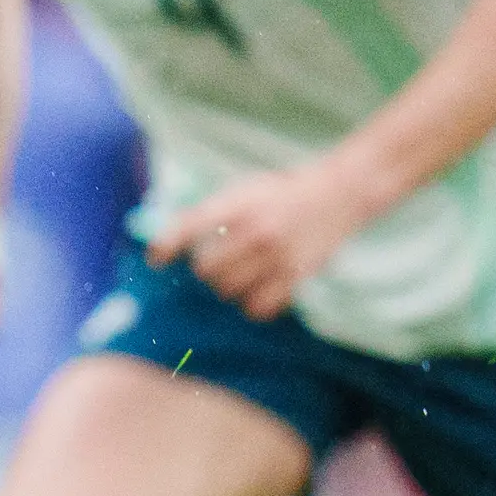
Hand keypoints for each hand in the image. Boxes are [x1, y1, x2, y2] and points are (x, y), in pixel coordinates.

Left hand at [146, 157, 376, 319]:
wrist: (338, 194)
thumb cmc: (282, 192)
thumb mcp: (244, 188)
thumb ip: (210, 211)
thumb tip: (169, 238)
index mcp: (237, 204)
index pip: (187, 227)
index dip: (166, 246)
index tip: (156, 259)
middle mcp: (254, 231)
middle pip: (205, 270)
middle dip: (207, 268)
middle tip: (219, 261)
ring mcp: (276, 256)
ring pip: (228, 291)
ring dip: (228, 286)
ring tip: (240, 273)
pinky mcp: (295, 276)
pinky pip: (258, 307)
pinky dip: (252, 303)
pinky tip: (256, 290)